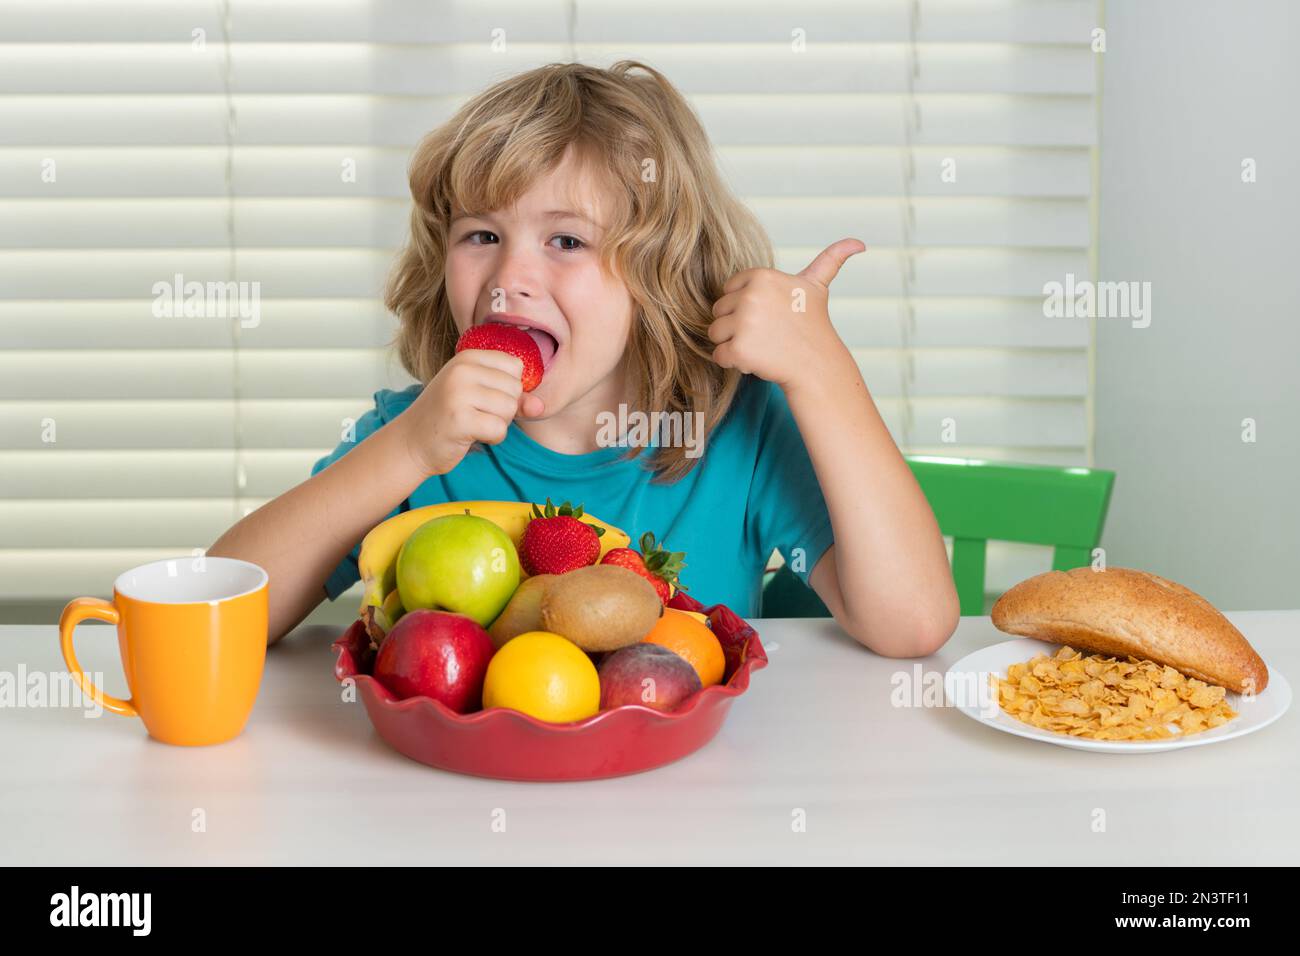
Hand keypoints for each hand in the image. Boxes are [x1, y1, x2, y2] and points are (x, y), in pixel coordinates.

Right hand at [399, 350, 543, 476]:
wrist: (411, 441)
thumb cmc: (448, 416)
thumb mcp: (479, 397)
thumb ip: (513, 398)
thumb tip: (540, 406)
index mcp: (467, 357)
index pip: (515, 366)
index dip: (509, 388)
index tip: (485, 397)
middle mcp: (462, 370)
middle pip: (515, 389)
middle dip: (504, 409)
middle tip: (476, 414)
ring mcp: (459, 393)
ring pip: (509, 410)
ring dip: (498, 424)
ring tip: (473, 423)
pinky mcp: (459, 419)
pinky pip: (499, 430)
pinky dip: (492, 438)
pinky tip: (471, 435)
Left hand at [707, 238, 865, 390]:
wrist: (817, 365)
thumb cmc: (813, 325)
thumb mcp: (817, 287)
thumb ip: (831, 259)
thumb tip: (859, 243)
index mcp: (761, 276)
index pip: (729, 290)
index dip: (744, 307)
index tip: (768, 316)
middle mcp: (750, 296)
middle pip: (719, 311)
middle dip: (737, 325)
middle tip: (767, 334)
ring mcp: (743, 323)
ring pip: (716, 333)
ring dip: (733, 344)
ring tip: (761, 346)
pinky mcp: (738, 349)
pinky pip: (718, 355)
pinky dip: (733, 362)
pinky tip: (756, 360)